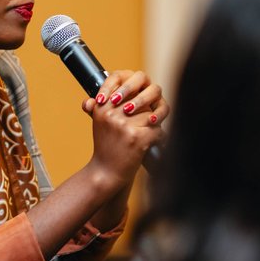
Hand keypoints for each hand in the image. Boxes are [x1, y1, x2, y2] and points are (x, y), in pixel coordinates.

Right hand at [80, 69, 169, 188]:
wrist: (105, 173)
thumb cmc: (106, 147)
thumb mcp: (100, 123)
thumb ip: (106, 104)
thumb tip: (120, 88)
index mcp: (102, 107)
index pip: (126, 89)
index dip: (137, 95)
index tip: (137, 105)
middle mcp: (112, 115)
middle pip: (141, 101)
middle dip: (147, 111)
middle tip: (147, 119)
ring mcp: (124, 126)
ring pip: (151, 115)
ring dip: (154, 125)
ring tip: (149, 132)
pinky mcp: (137, 138)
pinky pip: (158, 130)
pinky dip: (159, 138)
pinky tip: (153, 143)